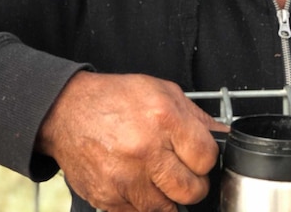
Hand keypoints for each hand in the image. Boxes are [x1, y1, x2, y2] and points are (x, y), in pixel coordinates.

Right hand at [36, 72, 226, 211]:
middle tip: (184, 172)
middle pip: (191, 190)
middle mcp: (145, 150)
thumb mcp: (162, 91)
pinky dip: (144, 204)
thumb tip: (223, 136)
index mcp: (163, 119)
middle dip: (194, 184)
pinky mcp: (108, 198)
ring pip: (168, 209)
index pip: (206, 158)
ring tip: (160, 177)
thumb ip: (197, 117)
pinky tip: (139, 183)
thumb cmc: (115, 99)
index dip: (207, 159)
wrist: (67, 111)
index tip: (199, 157)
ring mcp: (125, 178)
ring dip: (169, 197)